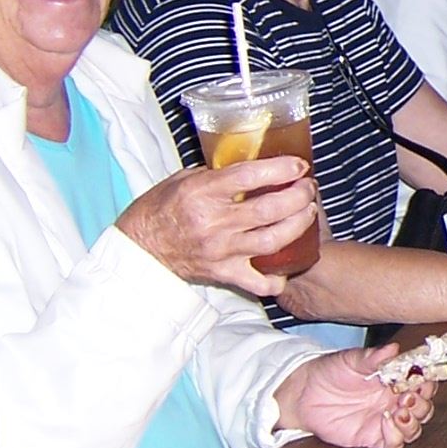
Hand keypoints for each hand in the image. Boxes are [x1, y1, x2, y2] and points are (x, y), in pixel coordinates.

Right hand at [117, 157, 317, 297]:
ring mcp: (221, 251)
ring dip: (298, 225)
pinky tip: (288, 264)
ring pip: (272, 241)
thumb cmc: (157, 211)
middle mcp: (214, 223)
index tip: (298, 165)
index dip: (280, 169)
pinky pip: (258, 282)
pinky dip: (277, 278)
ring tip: (308, 212)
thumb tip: (249, 168)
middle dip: (298, 196)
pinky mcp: (223, 273)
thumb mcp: (182, 180)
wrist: (138, 250)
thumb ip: (216, 175)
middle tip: (307, 188)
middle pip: (269, 210)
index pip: (249, 177)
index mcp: (202, 194)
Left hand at [274, 346, 435, 447]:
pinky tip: (387, 423)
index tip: (423, 378)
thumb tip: (393, 349)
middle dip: (422, 403)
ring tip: (400, 411)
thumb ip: (373, 357)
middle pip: (424, 408)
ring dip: (413, 421)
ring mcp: (385, 420)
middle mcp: (394, 401)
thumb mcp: (352, 360)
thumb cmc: (331, 371)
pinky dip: (397, 436)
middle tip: (409, 396)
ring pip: (414, 428)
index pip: (424, 383)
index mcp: (396, 380)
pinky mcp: (373, 437)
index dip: (428, 382)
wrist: (305, 392)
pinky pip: (395, 444)